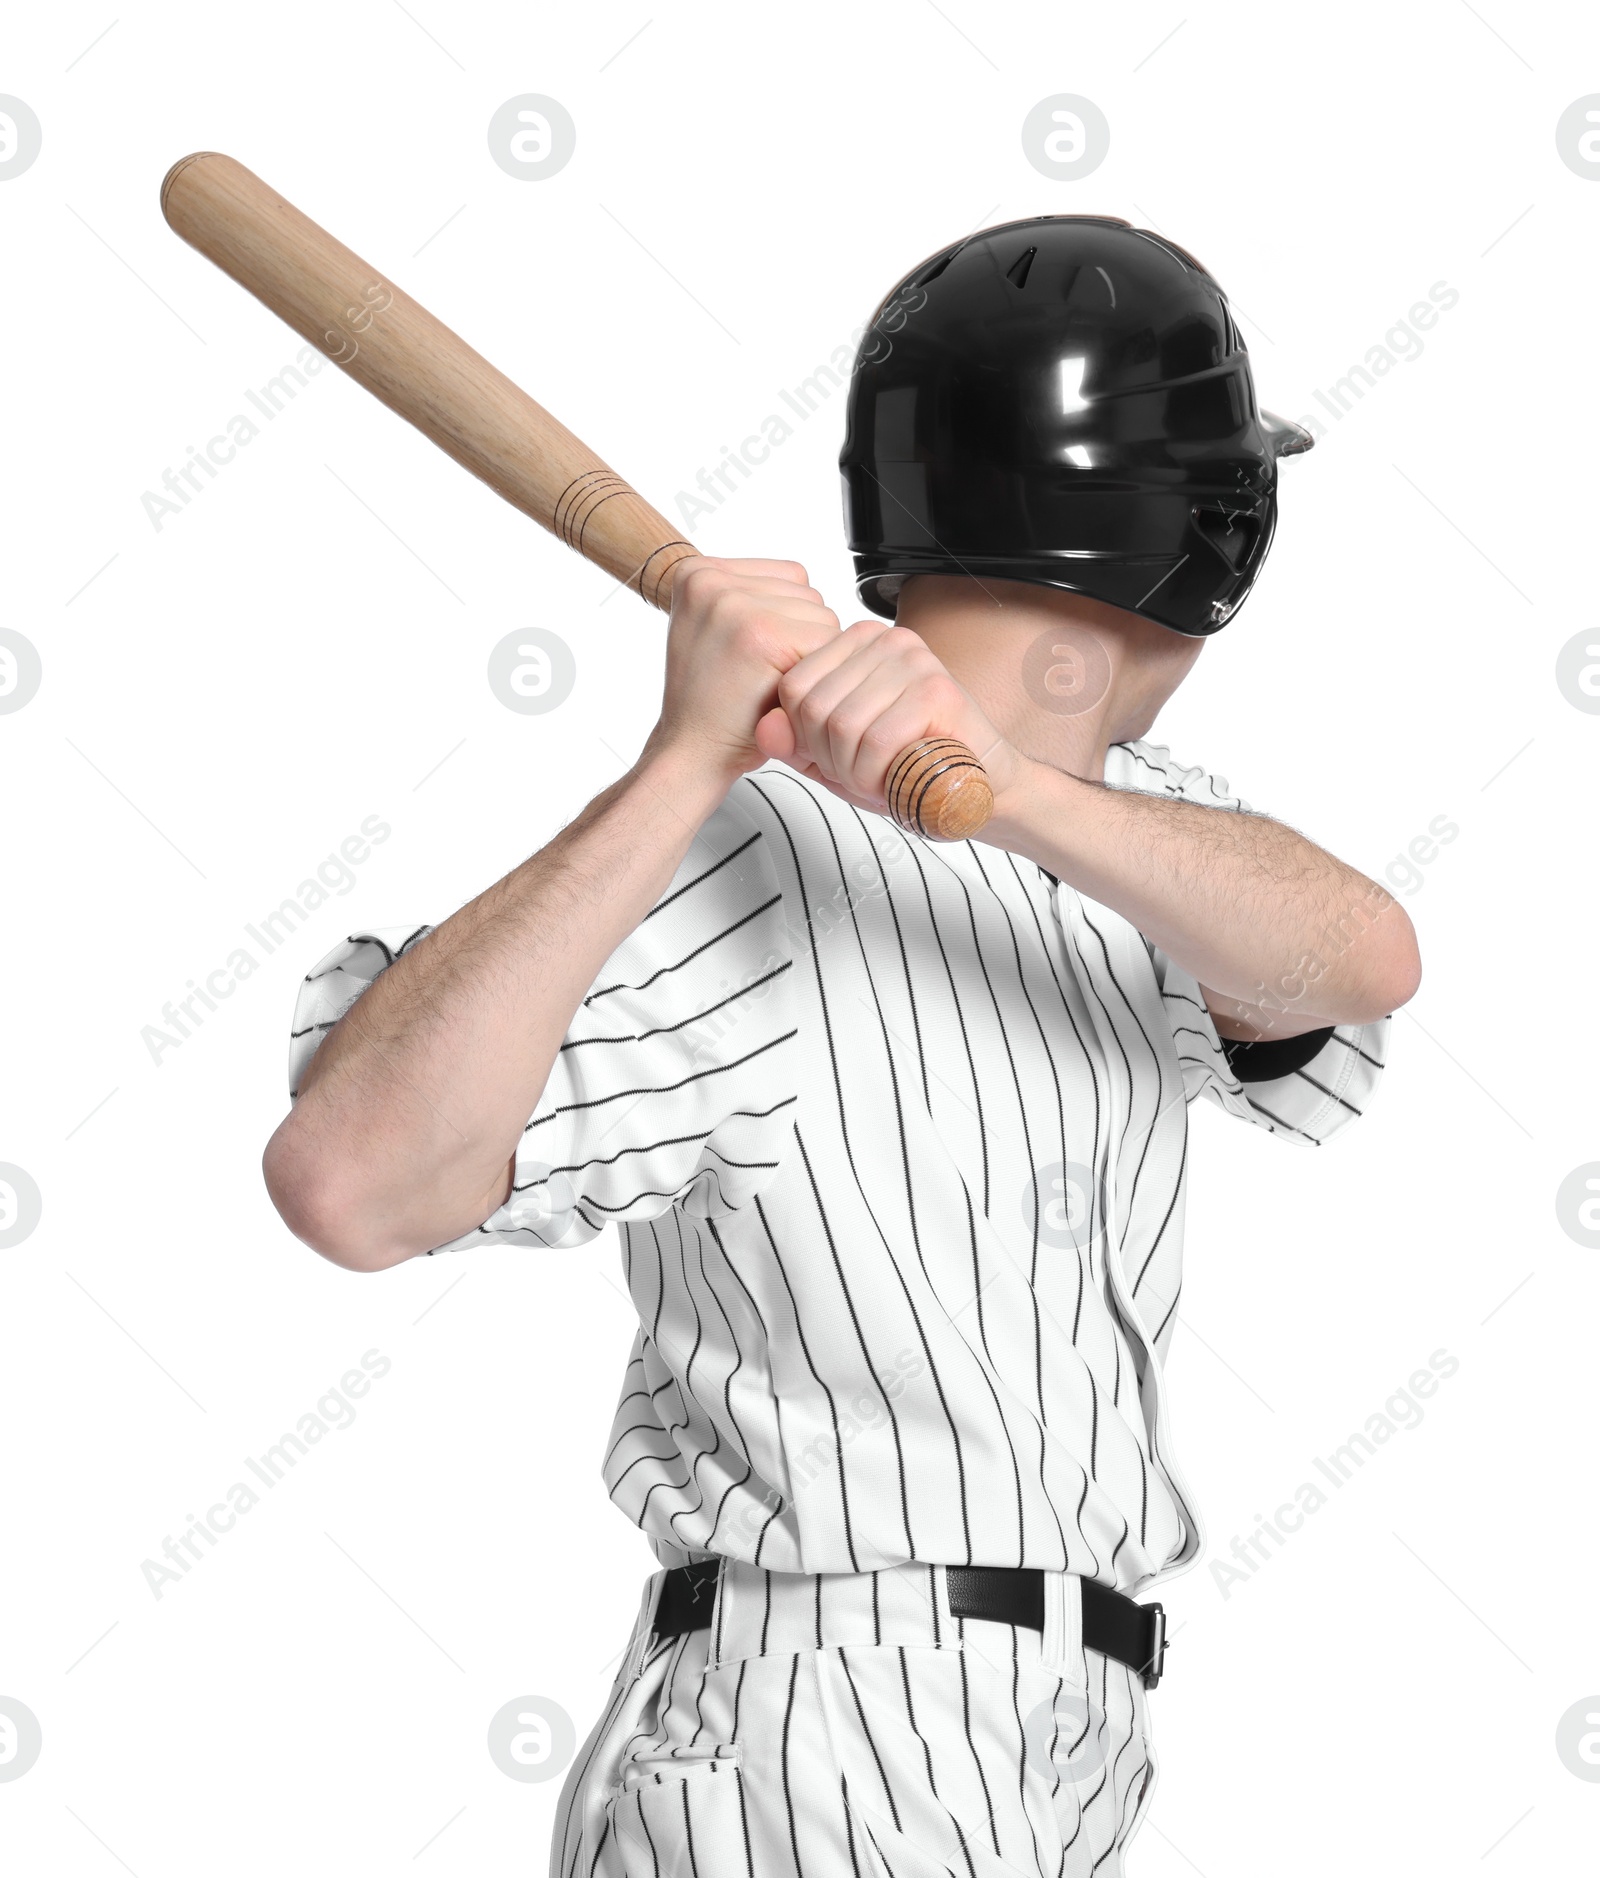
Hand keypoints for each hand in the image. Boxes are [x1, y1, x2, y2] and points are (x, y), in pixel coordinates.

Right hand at [644, 557, 840, 782]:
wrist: (693, 751)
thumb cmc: (713, 701)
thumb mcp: (715, 630)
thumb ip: (752, 596)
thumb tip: (806, 584)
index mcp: (698, 573)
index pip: (791, 577)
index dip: (789, 624)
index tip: (753, 654)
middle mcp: (711, 581)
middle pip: (808, 595)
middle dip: (800, 639)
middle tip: (759, 676)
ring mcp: (733, 604)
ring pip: (822, 618)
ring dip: (810, 658)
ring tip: (767, 683)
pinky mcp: (761, 634)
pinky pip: (827, 644)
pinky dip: (816, 677)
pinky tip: (780, 694)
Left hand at [756, 619, 1028, 823]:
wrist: (981, 786)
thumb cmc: (912, 766)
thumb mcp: (836, 757)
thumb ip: (796, 742)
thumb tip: (765, 729)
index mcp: (858, 644)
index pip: (794, 687)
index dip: (805, 738)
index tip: (836, 759)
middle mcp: (885, 641)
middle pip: (814, 707)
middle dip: (829, 759)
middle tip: (860, 775)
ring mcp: (913, 660)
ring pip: (842, 725)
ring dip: (854, 772)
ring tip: (880, 779)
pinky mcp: (936, 689)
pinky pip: (875, 741)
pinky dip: (878, 776)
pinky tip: (896, 780)